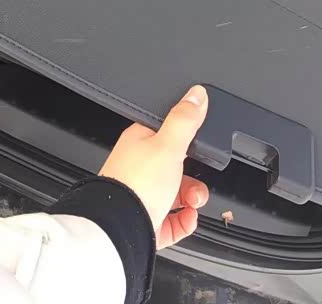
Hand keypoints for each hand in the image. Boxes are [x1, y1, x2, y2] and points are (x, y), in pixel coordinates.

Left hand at [99, 85, 209, 247]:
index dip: (187, 144)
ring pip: (175, 195)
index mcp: (139, 143)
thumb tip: (196, 93)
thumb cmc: (136, 183)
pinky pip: (171, 221)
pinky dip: (184, 221)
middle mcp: (138, 169)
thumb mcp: (168, 144)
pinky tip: (188, 219)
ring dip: (192, 200)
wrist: (121, 228)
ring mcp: (140, 197)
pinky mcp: (145, 222)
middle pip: (175, 169)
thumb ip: (184, 119)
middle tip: (197, 185)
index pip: (167, 135)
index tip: (200, 151)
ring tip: (193, 205)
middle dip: (194, 179)